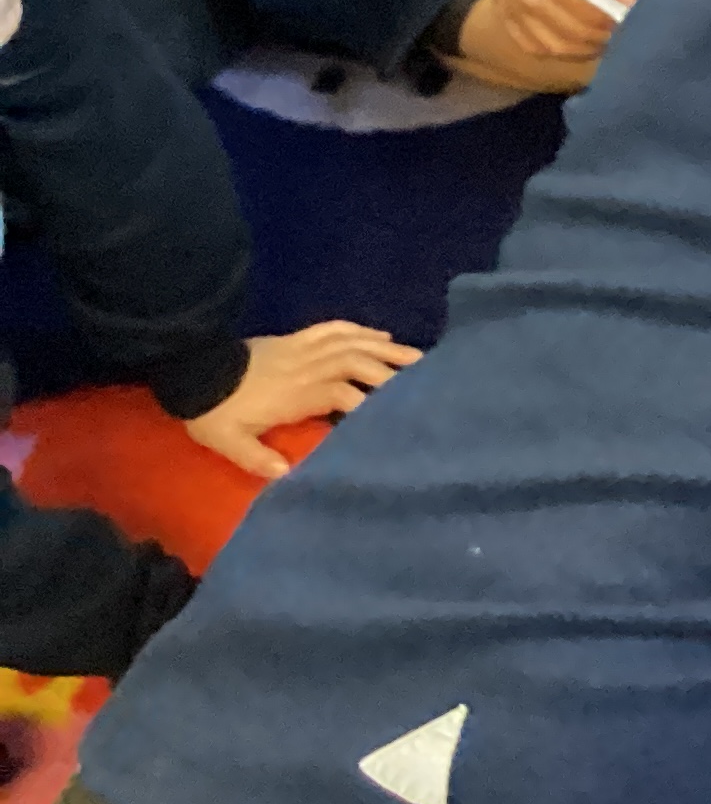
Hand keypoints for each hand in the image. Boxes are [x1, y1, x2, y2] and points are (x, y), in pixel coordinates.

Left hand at [184, 321, 419, 481]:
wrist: (192, 372)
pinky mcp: (294, 338)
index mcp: (299, 394)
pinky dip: (358, 329)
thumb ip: (259, 459)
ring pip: (352, 342)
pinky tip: (377, 333)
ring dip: (385, 346)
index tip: (399, 415)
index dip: (373, 403)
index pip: (346, 394)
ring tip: (415, 354)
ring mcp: (303, 349)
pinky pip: (332, 328)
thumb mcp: (230, 442)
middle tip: (425, 376)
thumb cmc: (214, 412)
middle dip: (392, 369)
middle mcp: (309, 368)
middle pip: (359, 363)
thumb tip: (289, 476)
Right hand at [484, 0, 645, 63]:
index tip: (633, 22)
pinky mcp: (504, 16)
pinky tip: (571, 41)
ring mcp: (516, 12)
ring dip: (582, 49)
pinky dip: (555, 50)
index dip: (618, 25)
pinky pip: (532, 47)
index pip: (596, 19)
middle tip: (621, 33)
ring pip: (556, 48)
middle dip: (604, 39)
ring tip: (600, 39)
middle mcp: (534, 3)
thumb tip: (635, 6)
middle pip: (578, 37)